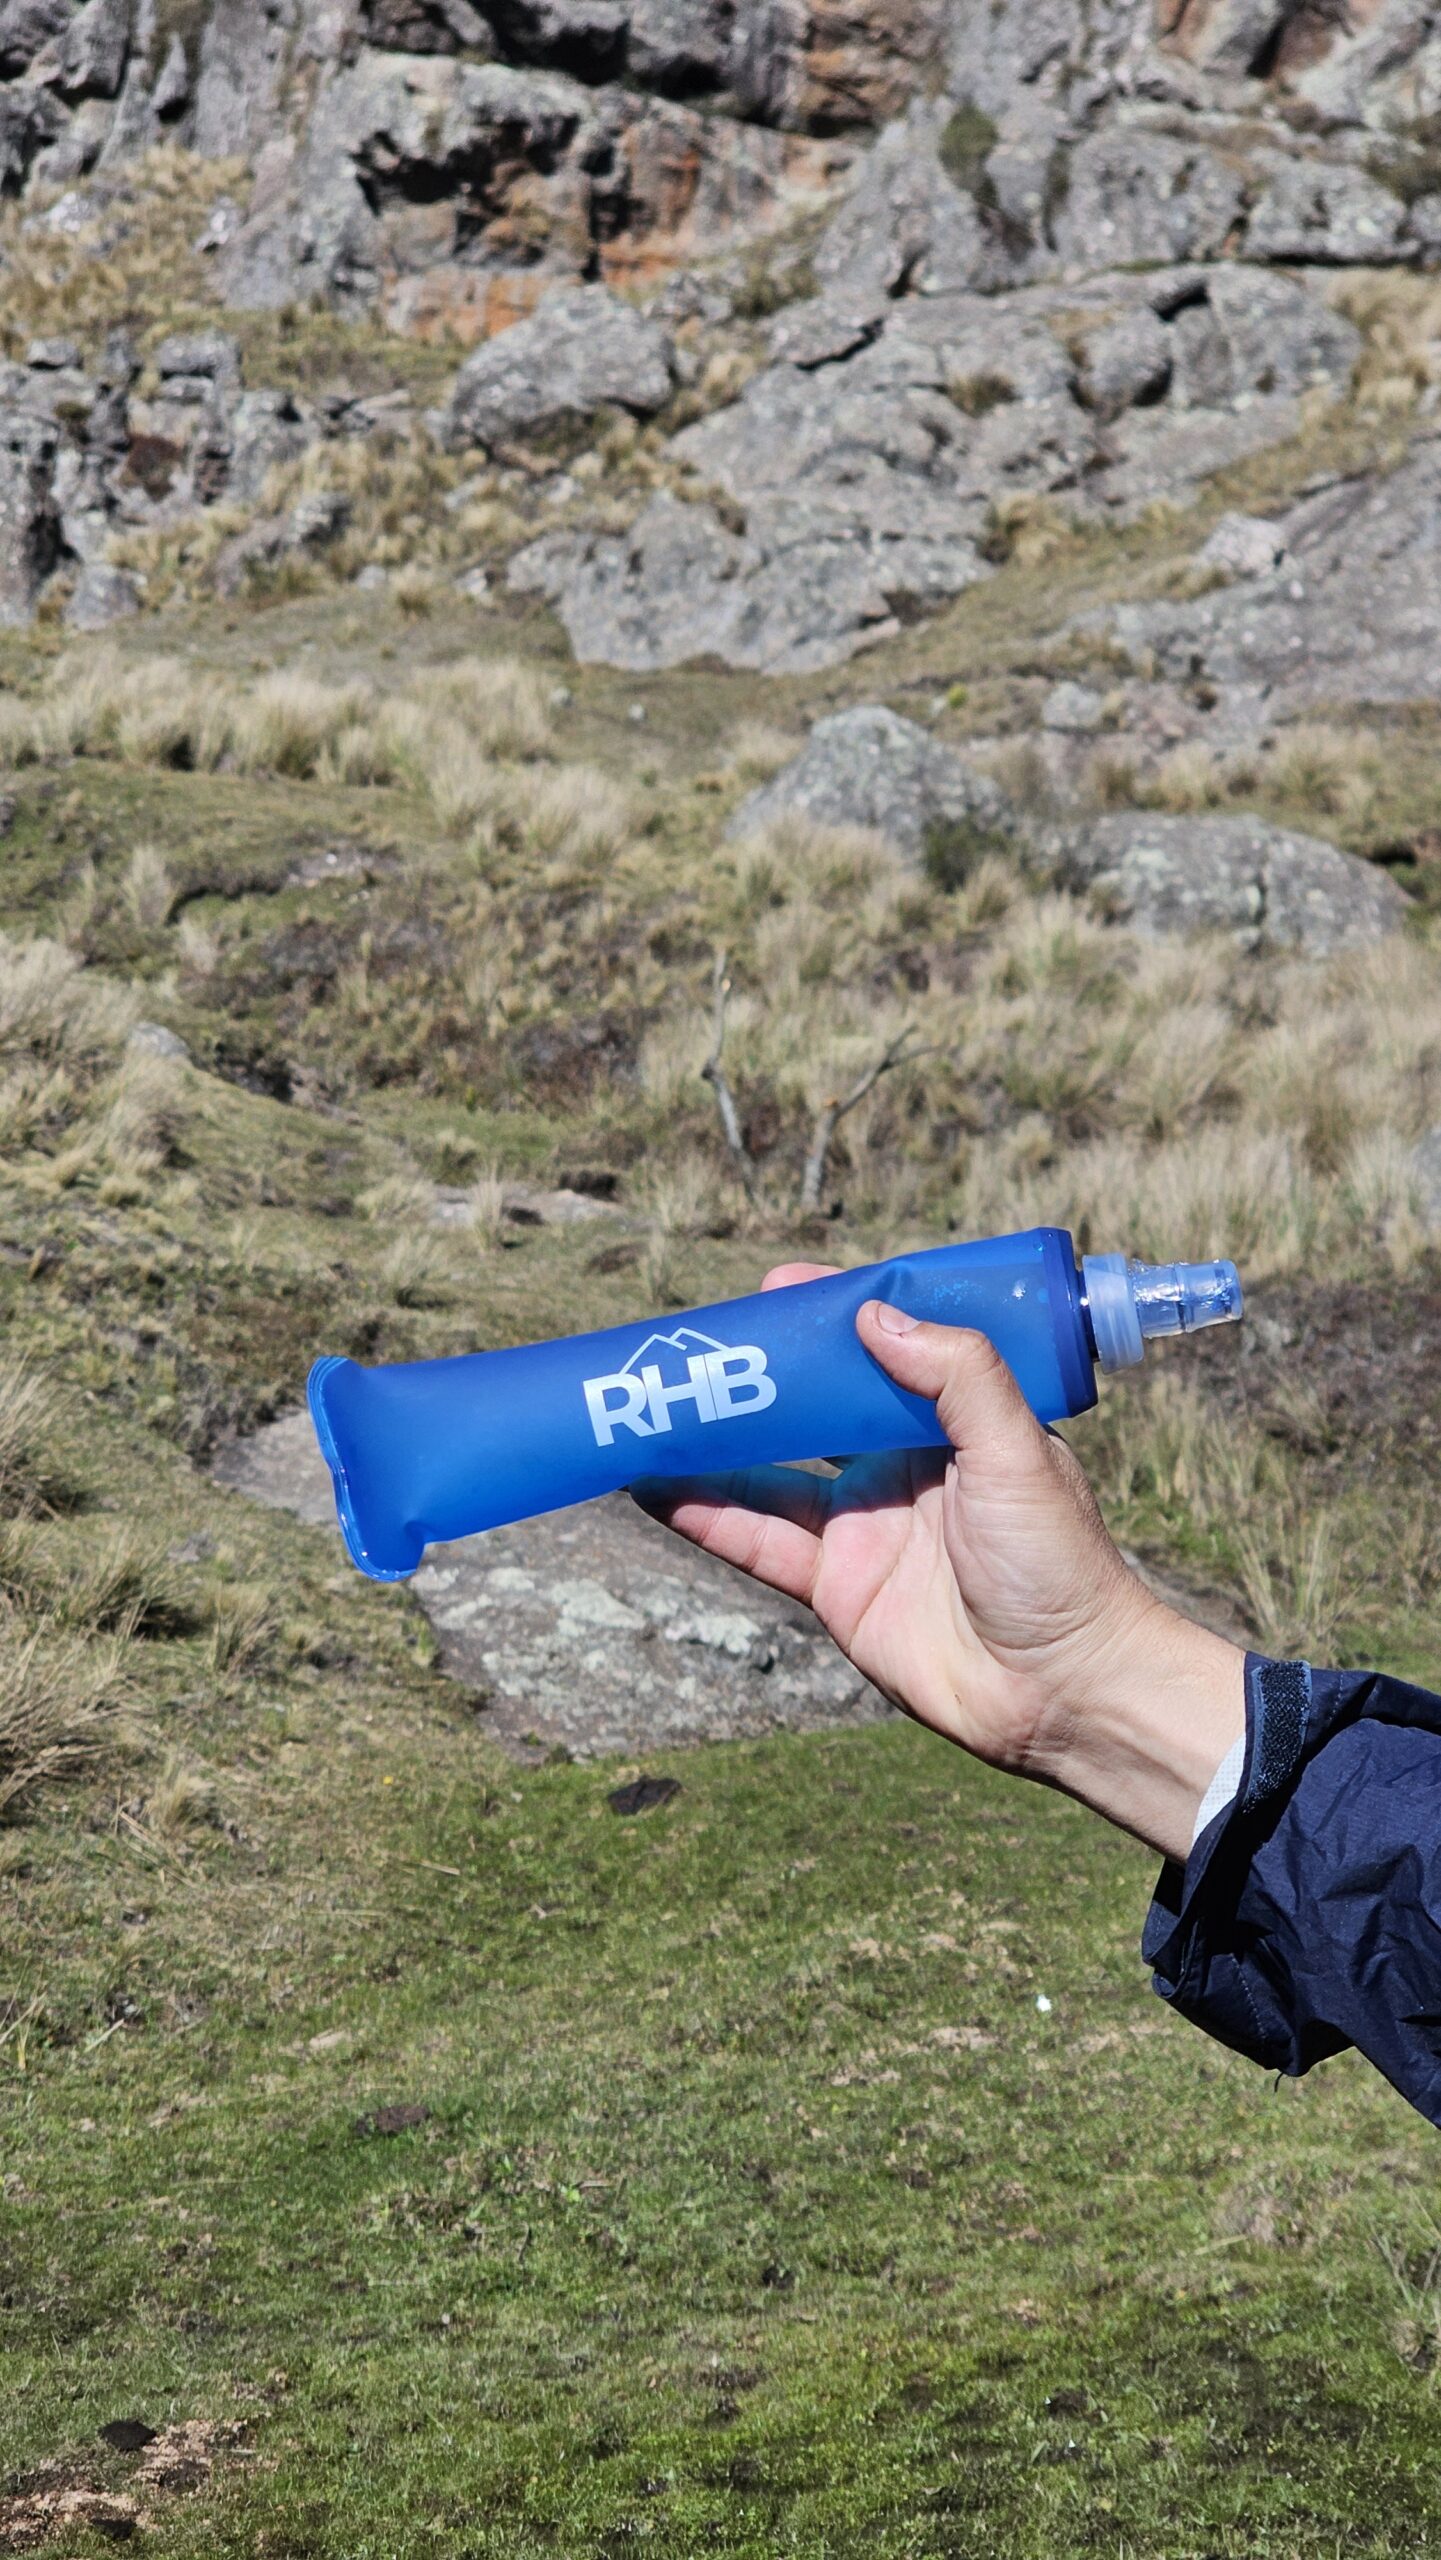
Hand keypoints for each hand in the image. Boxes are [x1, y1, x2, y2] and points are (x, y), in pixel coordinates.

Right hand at [633, 1265, 1245, 1862]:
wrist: (1061, 1689)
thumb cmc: (1060, 1563)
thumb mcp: (1018, 1452)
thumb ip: (956, 1377)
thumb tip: (874, 1314)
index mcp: (952, 1422)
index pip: (884, 1349)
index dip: (831, 1316)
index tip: (776, 1289)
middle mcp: (901, 1467)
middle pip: (813, 1409)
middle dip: (757, 1380)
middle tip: (694, 1348)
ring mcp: (864, 1527)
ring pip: (770, 1474)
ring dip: (714, 1447)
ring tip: (651, 1415)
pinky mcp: (836, 1588)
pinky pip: (759, 1543)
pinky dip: (706, 1516)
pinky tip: (656, 1491)